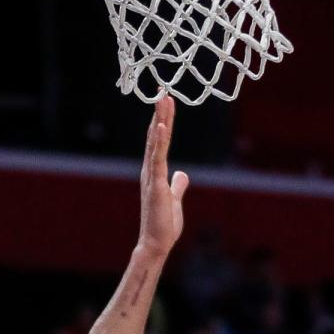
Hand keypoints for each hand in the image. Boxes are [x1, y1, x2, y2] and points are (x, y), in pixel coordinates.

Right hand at [137, 97, 188, 259]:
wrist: (157, 243)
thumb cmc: (164, 224)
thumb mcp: (174, 199)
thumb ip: (178, 185)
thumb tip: (182, 175)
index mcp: (155, 172)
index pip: (160, 142)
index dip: (163, 121)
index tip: (166, 102)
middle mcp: (150, 170)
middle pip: (155, 136)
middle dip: (160, 113)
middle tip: (163, 90)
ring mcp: (152, 176)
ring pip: (155, 142)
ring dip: (159, 120)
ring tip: (162, 99)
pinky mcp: (155, 184)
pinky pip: (157, 159)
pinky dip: (158, 142)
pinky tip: (160, 126)